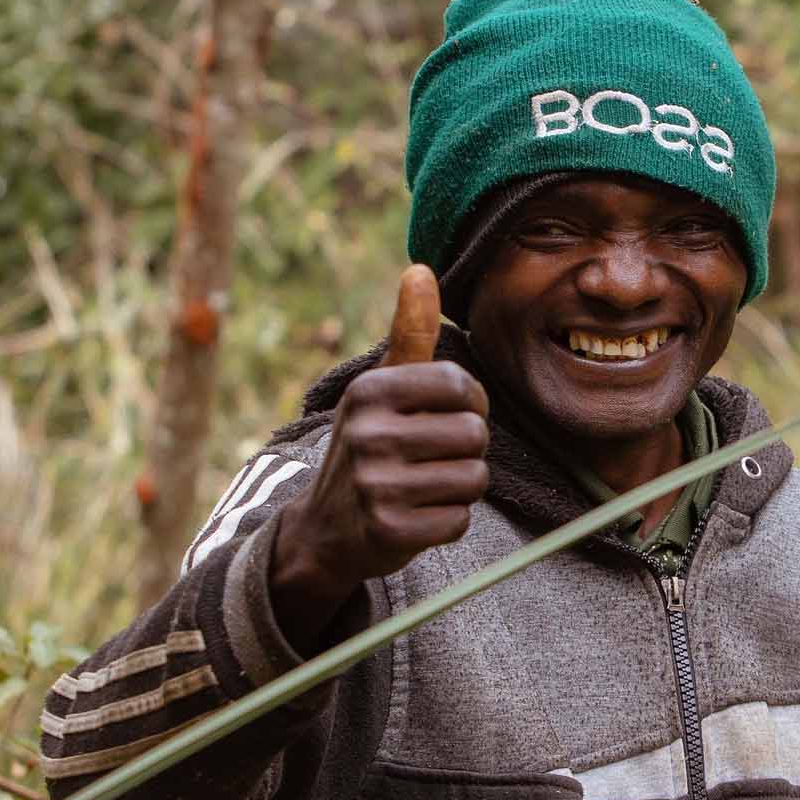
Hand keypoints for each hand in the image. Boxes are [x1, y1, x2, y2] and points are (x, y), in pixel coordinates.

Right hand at [267, 266, 488, 642]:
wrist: (325, 527)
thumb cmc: (368, 444)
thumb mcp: (381, 386)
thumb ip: (409, 331)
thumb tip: (421, 269)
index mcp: (371, 391)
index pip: (464, 389)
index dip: (469, 406)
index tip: (443, 418)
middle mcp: (368, 434)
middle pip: (474, 436)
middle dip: (465, 450)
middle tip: (430, 459)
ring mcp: (375, 485)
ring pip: (473, 480)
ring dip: (459, 487)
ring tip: (423, 486)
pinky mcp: (388, 531)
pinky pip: (458, 521)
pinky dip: (446, 522)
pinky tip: (416, 516)